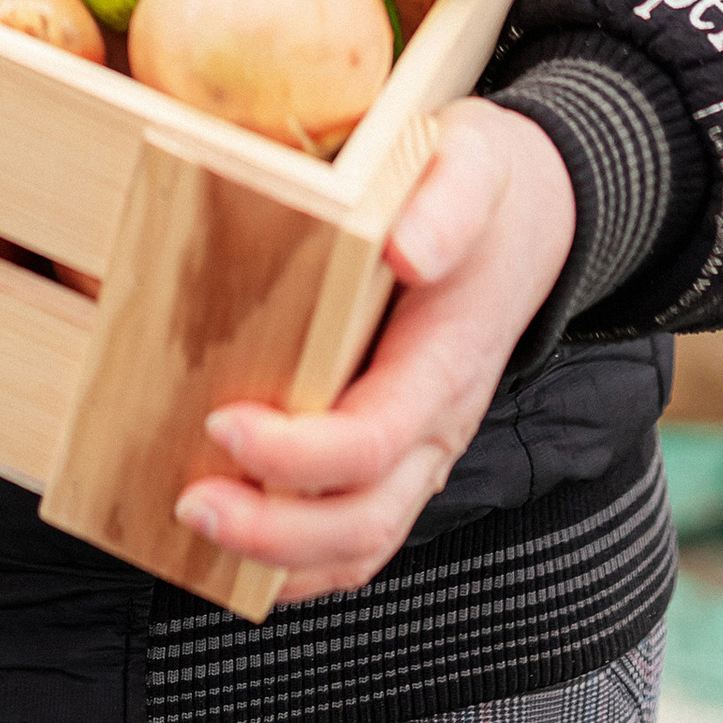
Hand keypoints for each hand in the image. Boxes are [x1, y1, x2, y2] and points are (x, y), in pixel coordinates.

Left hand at [175, 101, 574, 602]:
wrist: (533, 217)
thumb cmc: (489, 190)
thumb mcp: (475, 164)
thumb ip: (448, 200)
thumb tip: (407, 247)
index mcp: (447, 362)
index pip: (374, 439)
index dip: (296, 452)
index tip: (222, 421)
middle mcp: (437, 425)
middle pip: (364, 521)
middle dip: (274, 532)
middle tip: (189, 503)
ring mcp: (421, 449)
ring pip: (360, 543)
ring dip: (276, 558)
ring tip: (194, 527)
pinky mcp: (399, 452)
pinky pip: (357, 531)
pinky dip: (298, 559)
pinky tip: (234, 548)